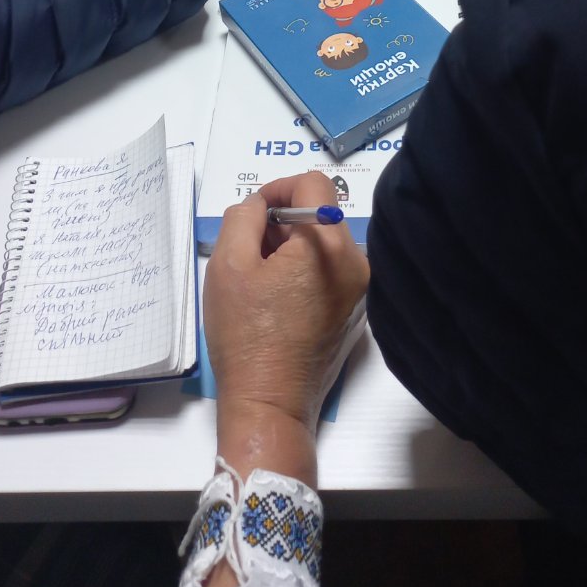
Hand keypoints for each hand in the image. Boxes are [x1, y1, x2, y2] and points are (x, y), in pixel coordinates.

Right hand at [205, 172, 368, 460]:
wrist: (270, 402)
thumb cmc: (246, 334)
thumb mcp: (228, 264)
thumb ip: (243, 216)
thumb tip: (259, 205)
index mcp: (330, 246)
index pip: (312, 183)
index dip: (277, 189)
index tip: (252, 215)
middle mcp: (355, 262)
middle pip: (320, 213)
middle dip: (281, 223)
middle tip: (248, 251)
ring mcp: (359, 289)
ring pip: (324, 242)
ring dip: (290, 247)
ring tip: (259, 279)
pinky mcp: (353, 310)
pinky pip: (330, 270)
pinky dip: (304, 270)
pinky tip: (276, 298)